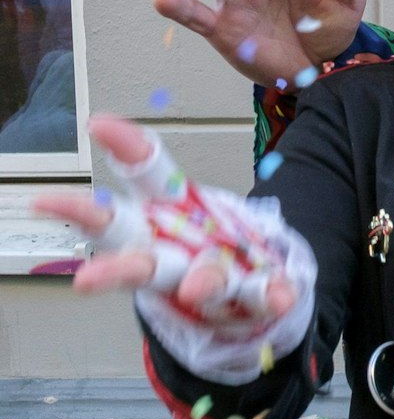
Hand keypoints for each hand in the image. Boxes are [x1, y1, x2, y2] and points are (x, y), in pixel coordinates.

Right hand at [33, 115, 297, 320]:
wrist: (245, 292)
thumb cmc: (204, 240)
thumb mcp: (182, 199)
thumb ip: (151, 164)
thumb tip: (100, 121)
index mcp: (163, 214)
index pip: (143, 175)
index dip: (125, 148)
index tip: (97, 125)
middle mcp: (177, 252)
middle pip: (142, 260)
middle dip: (115, 269)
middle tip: (86, 281)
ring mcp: (213, 278)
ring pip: (206, 282)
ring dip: (201, 282)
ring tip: (196, 289)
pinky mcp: (250, 297)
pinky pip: (262, 295)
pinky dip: (271, 296)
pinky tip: (281, 297)